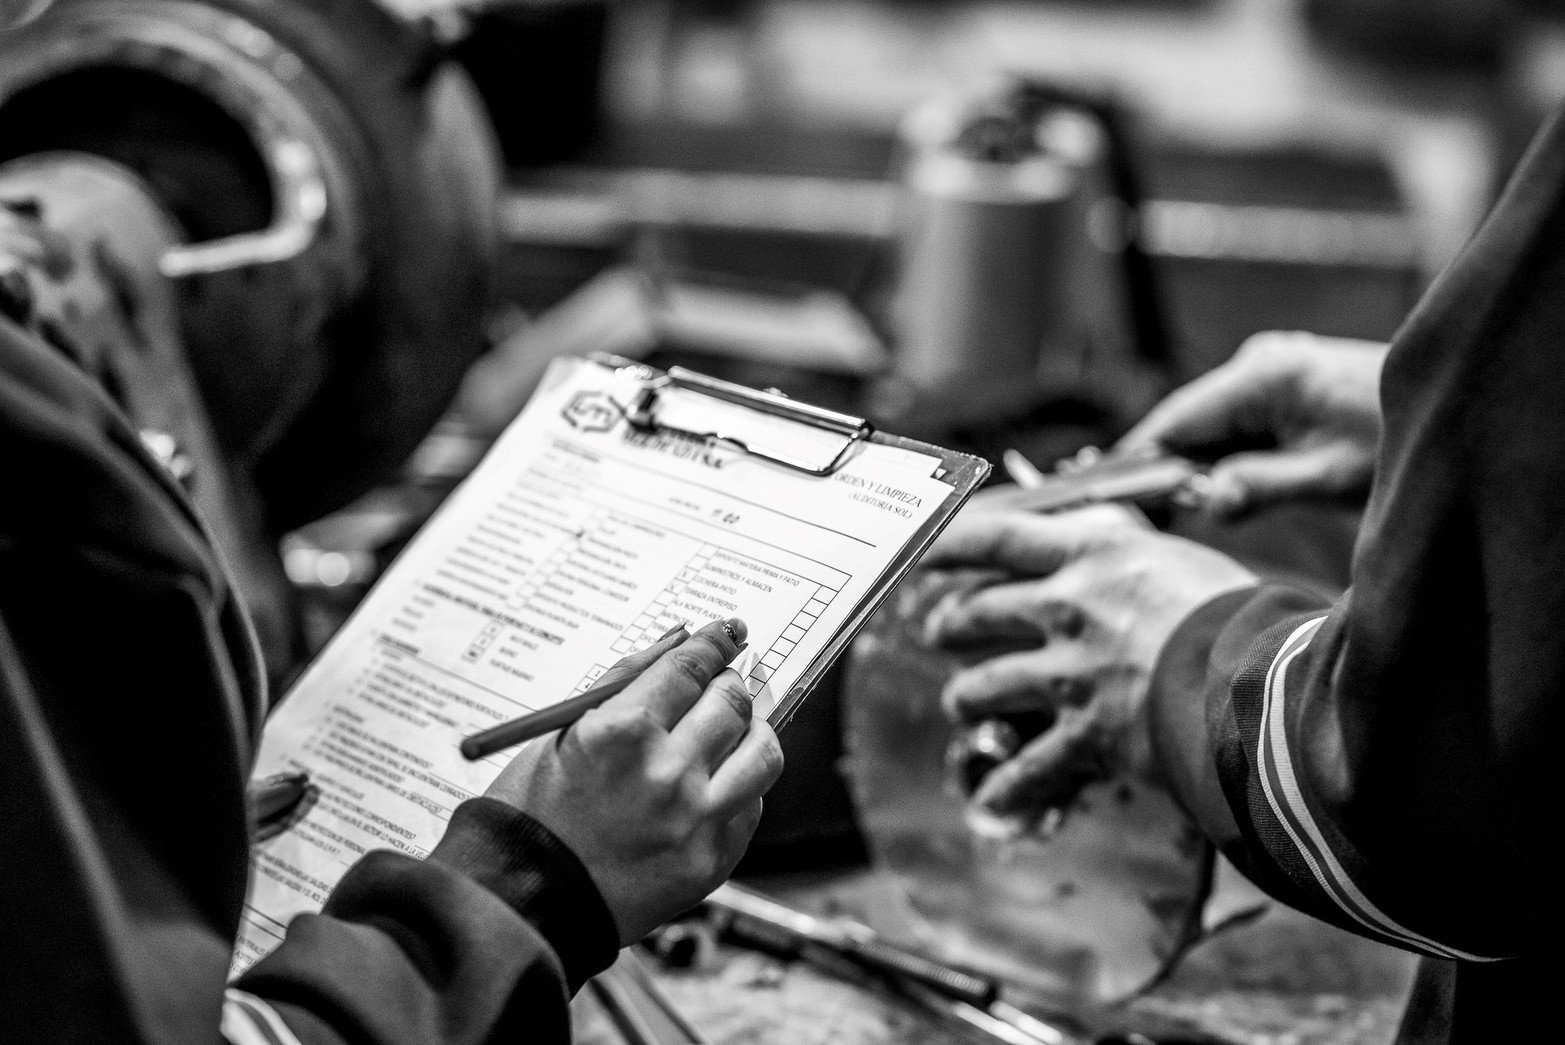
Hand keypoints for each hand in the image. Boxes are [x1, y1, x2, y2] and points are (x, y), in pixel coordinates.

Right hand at [484, 619, 782, 944]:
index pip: (691, 667)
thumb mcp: (565, 731)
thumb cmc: (537, 808)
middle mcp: (666, 774)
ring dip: (752, 730)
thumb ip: (626, 680)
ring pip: (763, 751)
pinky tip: (712, 785)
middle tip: (722, 683)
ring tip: (734, 729)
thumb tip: (680, 640)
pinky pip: (751, 805)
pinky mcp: (713, 860)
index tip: (727, 634)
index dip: (714, 644)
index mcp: (621, 733)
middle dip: (729, 684)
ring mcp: (695, 821)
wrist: (529, 900)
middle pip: (731, 702)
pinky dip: (738, 786)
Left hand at [923, 506, 1254, 830]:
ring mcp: (1070, 674)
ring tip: (960, 705)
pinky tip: (992, 802)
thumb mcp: (1184, 560)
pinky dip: (1009, 789)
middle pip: (979, 612)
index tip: (923, 552)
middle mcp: (1069, 610)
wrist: (1265, 682)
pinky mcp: (1086, 734)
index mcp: (1095, 557)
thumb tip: (1119, 559)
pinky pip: (1030, 768)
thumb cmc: (1246, 616)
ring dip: (964, 698)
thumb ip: (1136, 561)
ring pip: (984, 686)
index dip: (954, 544)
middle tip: (937, 630)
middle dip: (949, 624)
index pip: (1002, 539)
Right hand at [1118, 331, 1386, 516]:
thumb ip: (1261, 486)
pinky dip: (1216, 455)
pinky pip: (1230, 423)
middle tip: (1120, 513)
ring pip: (1206, 424)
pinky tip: (1201, 487)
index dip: (1135, 459)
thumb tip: (1205, 501)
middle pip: (1185, 421)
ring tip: (1154, 508)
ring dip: (1188, 465)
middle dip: (1158, 467)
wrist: (1460, 406)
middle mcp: (1258, 361)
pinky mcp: (1280, 385)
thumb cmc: (1402, 440)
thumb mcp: (1332, 476)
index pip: (1176, 419)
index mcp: (1265, 374)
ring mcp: (1269, 369)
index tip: (1098, 493)